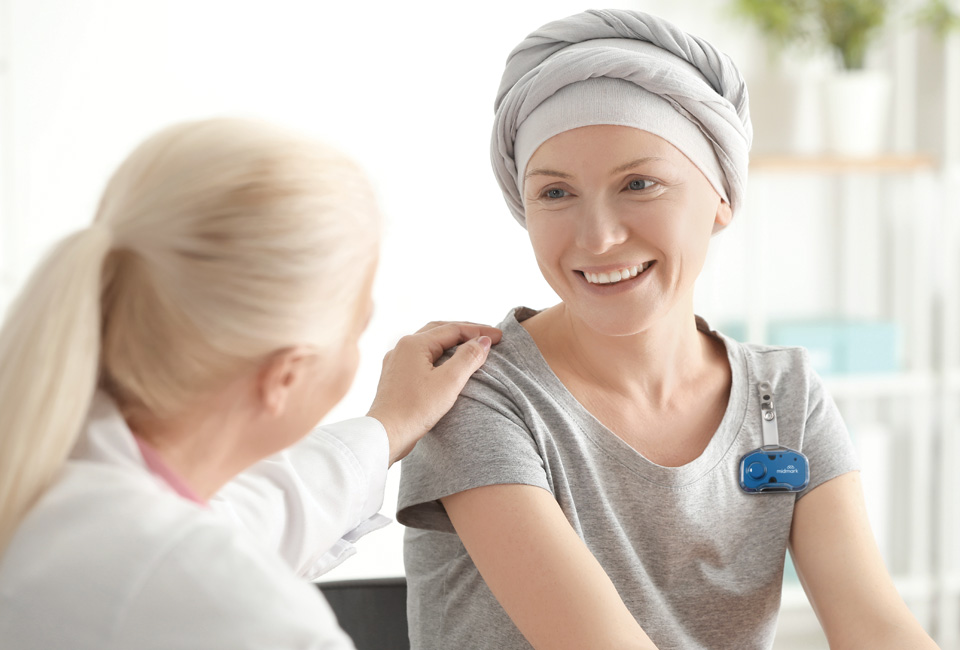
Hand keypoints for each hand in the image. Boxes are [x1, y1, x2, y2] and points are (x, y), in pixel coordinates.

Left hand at [366, 321, 501, 464]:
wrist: (385, 434)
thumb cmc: (415, 409)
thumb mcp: (449, 382)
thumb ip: (468, 358)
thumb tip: (484, 341)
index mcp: (414, 343)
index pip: (453, 329)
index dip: (479, 331)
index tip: (500, 337)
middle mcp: (402, 347)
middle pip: (440, 331)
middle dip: (466, 331)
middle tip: (488, 337)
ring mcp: (396, 361)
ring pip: (429, 344)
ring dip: (452, 343)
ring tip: (472, 346)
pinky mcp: (395, 377)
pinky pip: (421, 357)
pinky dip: (440, 355)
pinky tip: (448, 364)